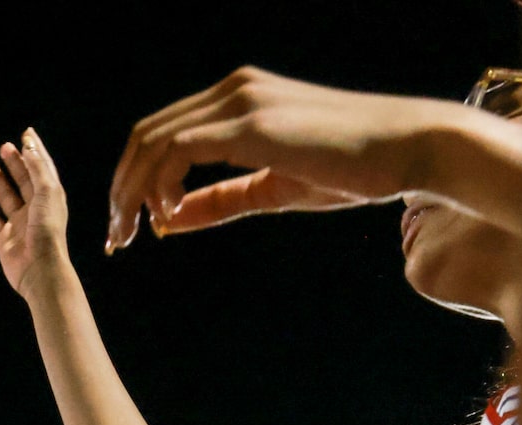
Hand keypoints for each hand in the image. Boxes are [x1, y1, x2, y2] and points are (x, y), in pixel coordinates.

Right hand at [0, 128, 69, 294]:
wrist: (40, 269)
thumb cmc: (48, 230)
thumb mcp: (47, 192)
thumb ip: (37, 168)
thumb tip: (29, 146)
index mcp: (50, 197)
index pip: (42, 167)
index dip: (35, 150)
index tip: (26, 132)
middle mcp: (35, 209)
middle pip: (24, 180)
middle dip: (15, 163)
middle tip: (4, 147)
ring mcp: (19, 224)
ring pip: (7, 198)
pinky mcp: (5, 240)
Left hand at [105, 68, 440, 250]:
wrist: (406, 149)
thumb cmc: (352, 171)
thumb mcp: (273, 189)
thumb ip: (220, 200)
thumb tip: (169, 221)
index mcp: (238, 99)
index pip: (163, 133)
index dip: (134, 180)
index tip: (129, 227)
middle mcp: (233, 90)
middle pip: (146, 134)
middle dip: (121, 189)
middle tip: (115, 238)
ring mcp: (240, 100)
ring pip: (154, 141)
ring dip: (131, 191)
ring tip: (130, 234)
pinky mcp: (250, 122)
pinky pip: (178, 150)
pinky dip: (160, 186)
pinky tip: (165, 218)